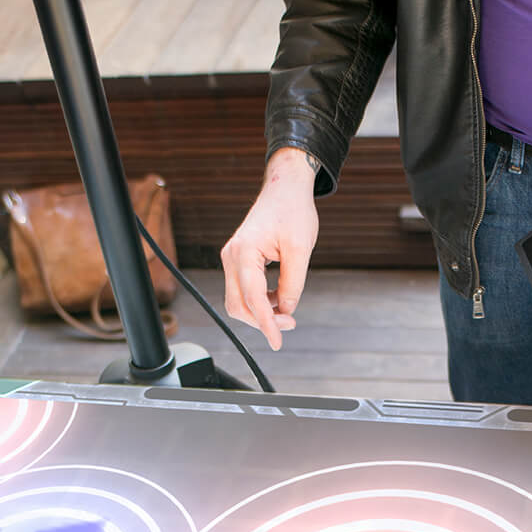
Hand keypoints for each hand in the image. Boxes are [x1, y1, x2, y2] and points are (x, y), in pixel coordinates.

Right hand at [221, 147, 320, 349]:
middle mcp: (231, 256)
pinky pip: (243, 291)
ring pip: (239, 301)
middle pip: (238, 306)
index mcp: (244, 251)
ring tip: (287, 307)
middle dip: (263, 320)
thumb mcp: (300, 250)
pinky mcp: (238, 261)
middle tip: (290, 323)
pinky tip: (279, 297)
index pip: (252, 299)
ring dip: (262, 312)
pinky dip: (261, 301)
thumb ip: (292, 284)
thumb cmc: (293, 211)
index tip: (277, 343)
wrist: (285, 188)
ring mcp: (232, 259)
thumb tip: (286, 311)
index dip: (266, 324)